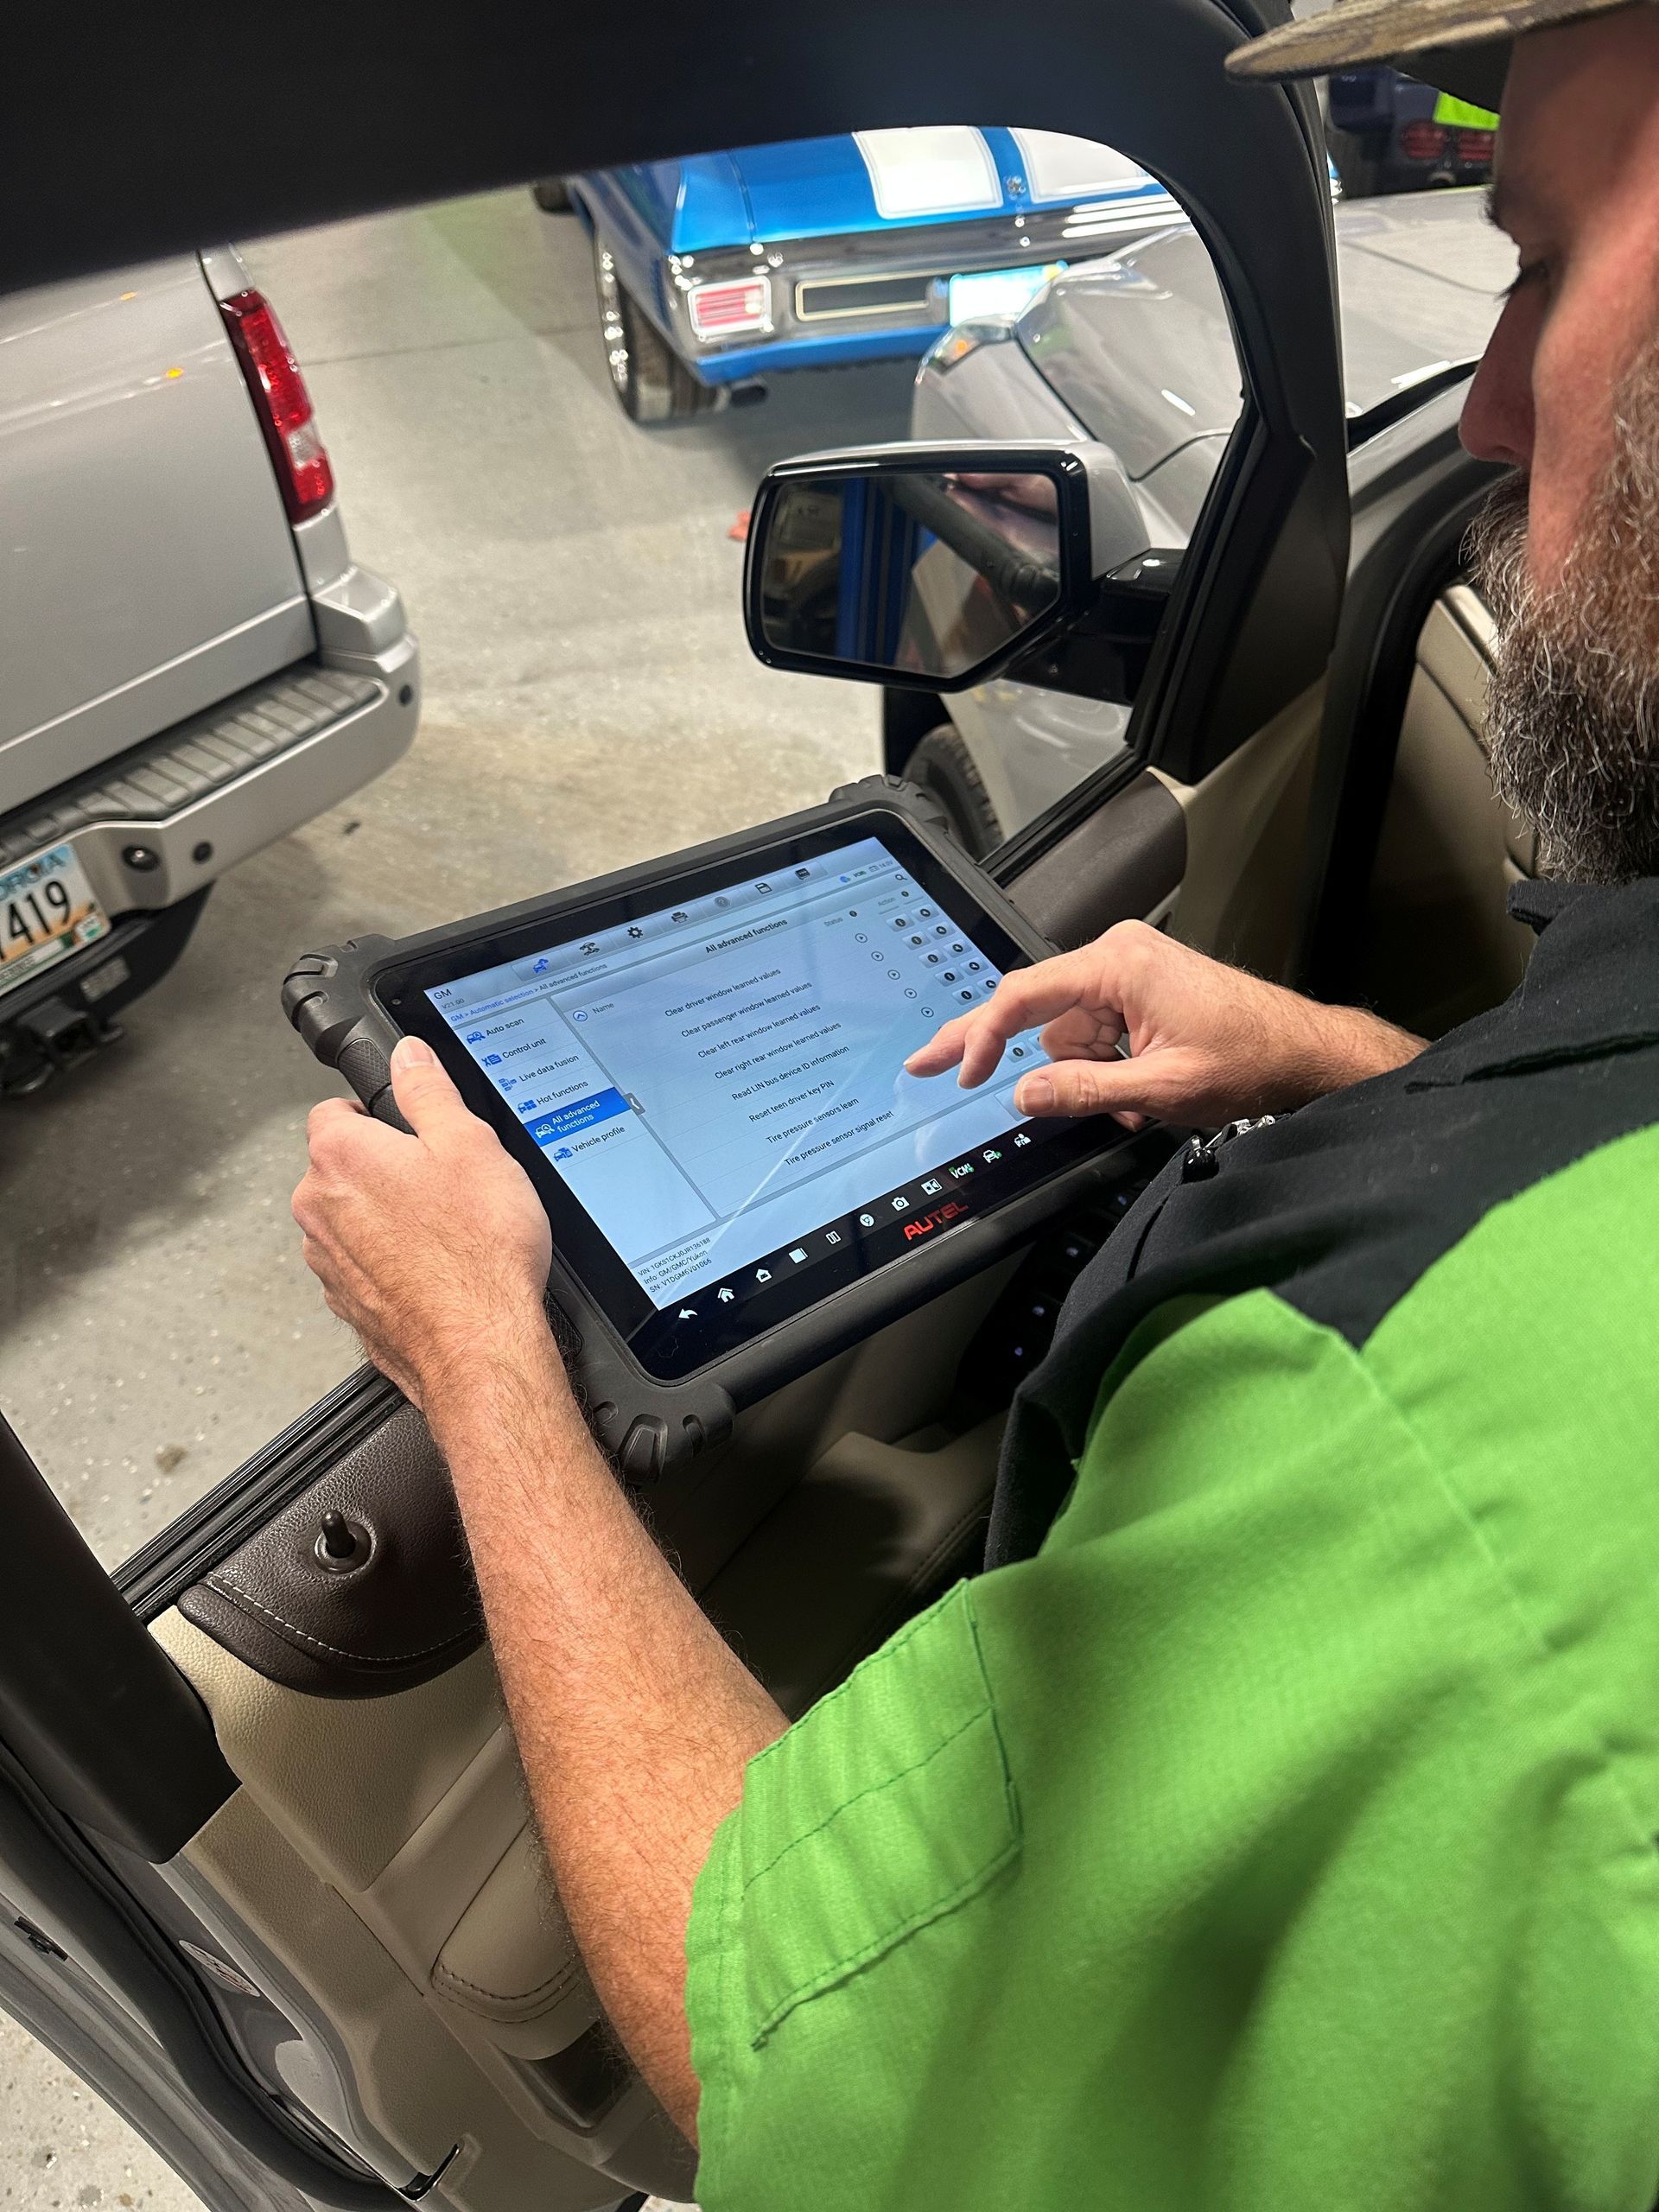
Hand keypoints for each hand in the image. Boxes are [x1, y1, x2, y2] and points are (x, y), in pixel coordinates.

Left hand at [292, 1038, 554, 1410]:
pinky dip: (394, 1262)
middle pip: (344, 1165)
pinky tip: (440, 1269)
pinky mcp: (347, 1302)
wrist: (479, 1345)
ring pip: (354, 1218)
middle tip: (447, 1183)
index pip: (334, 1109)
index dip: (379, 1113)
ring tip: (449, 1231)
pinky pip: (366, 1265)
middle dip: (388, 1168)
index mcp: (340, 1156)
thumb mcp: (470, 1144)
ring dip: (390, 1218)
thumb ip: (428, 1090)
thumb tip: (408, 1056)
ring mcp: (328, 1261)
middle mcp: (319, 1208)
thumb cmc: (477, 1253)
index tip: (414, 1130)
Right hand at [905, 920, 1422, 1128]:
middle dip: (996, 1047)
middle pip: (1036, 1010)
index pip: (1024, 996)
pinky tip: (1134, 1091)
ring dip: (1083, 1074)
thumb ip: (1083, 1091)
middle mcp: (1118, 956)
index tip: (960, 1071)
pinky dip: (1104, 1067)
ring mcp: (1130, 971)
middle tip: (931, 1063)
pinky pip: (1096, 1033)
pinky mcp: (1141, 989)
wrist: (1304, 1053)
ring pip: (1068, 1033)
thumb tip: (1023, 1095)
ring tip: (1129, 1102)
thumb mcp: (1160, 1089)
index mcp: (1118, 965)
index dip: (981, 1037)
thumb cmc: (1251, 1058)